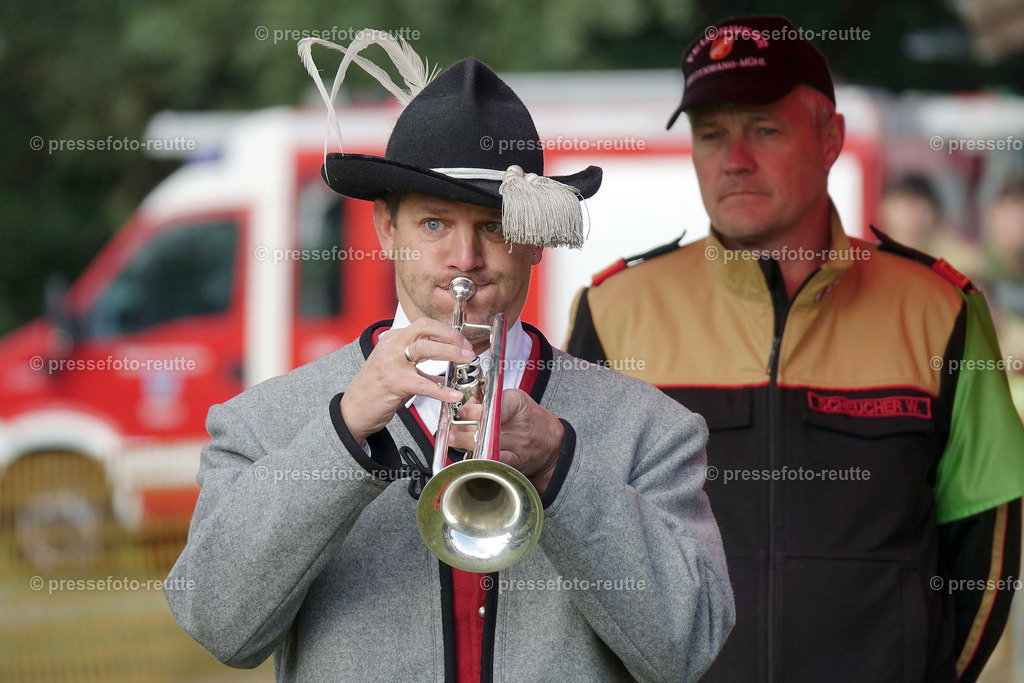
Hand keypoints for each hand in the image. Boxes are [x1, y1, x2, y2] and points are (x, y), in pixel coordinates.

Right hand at [341, 318, 476, 442]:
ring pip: (424, 348)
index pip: (424, 324)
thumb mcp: (396, 366)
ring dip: (449, 352)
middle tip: (468, 349)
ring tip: (466, 361)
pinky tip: (454, 395)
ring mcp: (391, 363)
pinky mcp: (393, 383)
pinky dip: (441, 390)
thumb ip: (419, 361)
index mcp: (393, 339)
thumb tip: (448, 361)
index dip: (447, 330)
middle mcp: (391, 346)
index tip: (463, 341)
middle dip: (451, 336)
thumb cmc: (376, 389)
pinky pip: (423, 384)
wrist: (353, 410)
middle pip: (425, 329)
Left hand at [451, 389, 563, 496]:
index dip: (477, 410)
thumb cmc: (531, 419)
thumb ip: (490, 399)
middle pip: (489, 427)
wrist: (552, 443)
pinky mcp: (515, 462)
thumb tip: (465, 402)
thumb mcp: (515, 399)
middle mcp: (519, 425)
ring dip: (467, 444)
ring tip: (452, 440)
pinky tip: (467, 456)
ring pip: (489, 445)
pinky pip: (495, 461)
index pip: (497, 406)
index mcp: (518, 404)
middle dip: (466, 428)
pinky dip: (480, 459)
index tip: (462, 412)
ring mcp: (518, 445)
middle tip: (450, 429)